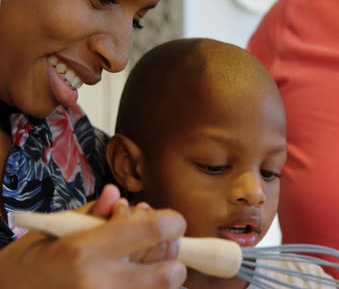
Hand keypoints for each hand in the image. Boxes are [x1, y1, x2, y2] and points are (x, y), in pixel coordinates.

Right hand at [0, 184, 187, 288]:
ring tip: (147, 259)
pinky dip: (148, 286)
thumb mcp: (54, 231)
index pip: (153, 230)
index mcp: (84, 251)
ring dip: (163, 273)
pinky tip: (136, 276)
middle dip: (173, 256)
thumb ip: (92, 214)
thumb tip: (118, 195)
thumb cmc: (30, 263)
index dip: (172, 221)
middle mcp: (99, 284)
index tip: (169, 220)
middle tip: (163, 245)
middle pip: (168, 273)